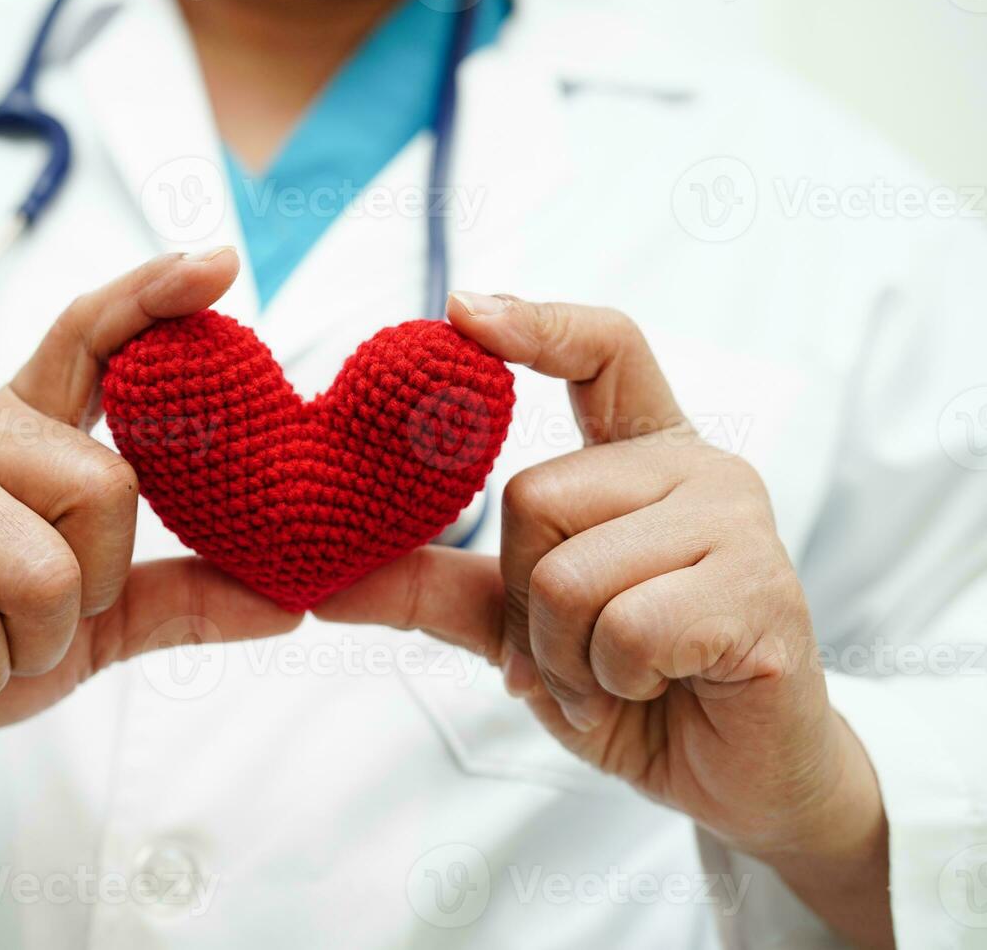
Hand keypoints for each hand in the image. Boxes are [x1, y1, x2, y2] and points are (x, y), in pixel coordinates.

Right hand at [0, 250, 298, 759]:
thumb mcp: (87, 624)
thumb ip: (177, 601)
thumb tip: (291, 603)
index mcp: (23, 432)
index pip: (90, 338)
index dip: (152, 297)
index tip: (219, 263)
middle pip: (108, 489)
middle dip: (87, 589)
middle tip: (25, 618)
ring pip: (46, 572)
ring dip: (29, 645)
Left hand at [317, 293, 890, 945]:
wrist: (733, 774)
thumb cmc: (632, 682)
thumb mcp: (518, 624)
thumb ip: (433, 587)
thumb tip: (321, 581)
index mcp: (644, 456)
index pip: (604, 350)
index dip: (536, 322)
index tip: (462, 311)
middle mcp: (697, 468)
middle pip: (532, 496)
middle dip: (528, 603)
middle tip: (583, 651)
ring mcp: (739, 521)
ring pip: (570, 573)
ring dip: (567, 657)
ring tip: (620, 677)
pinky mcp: (763, 591)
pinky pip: (623, 628)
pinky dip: (612, 683)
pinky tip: (657, 689)